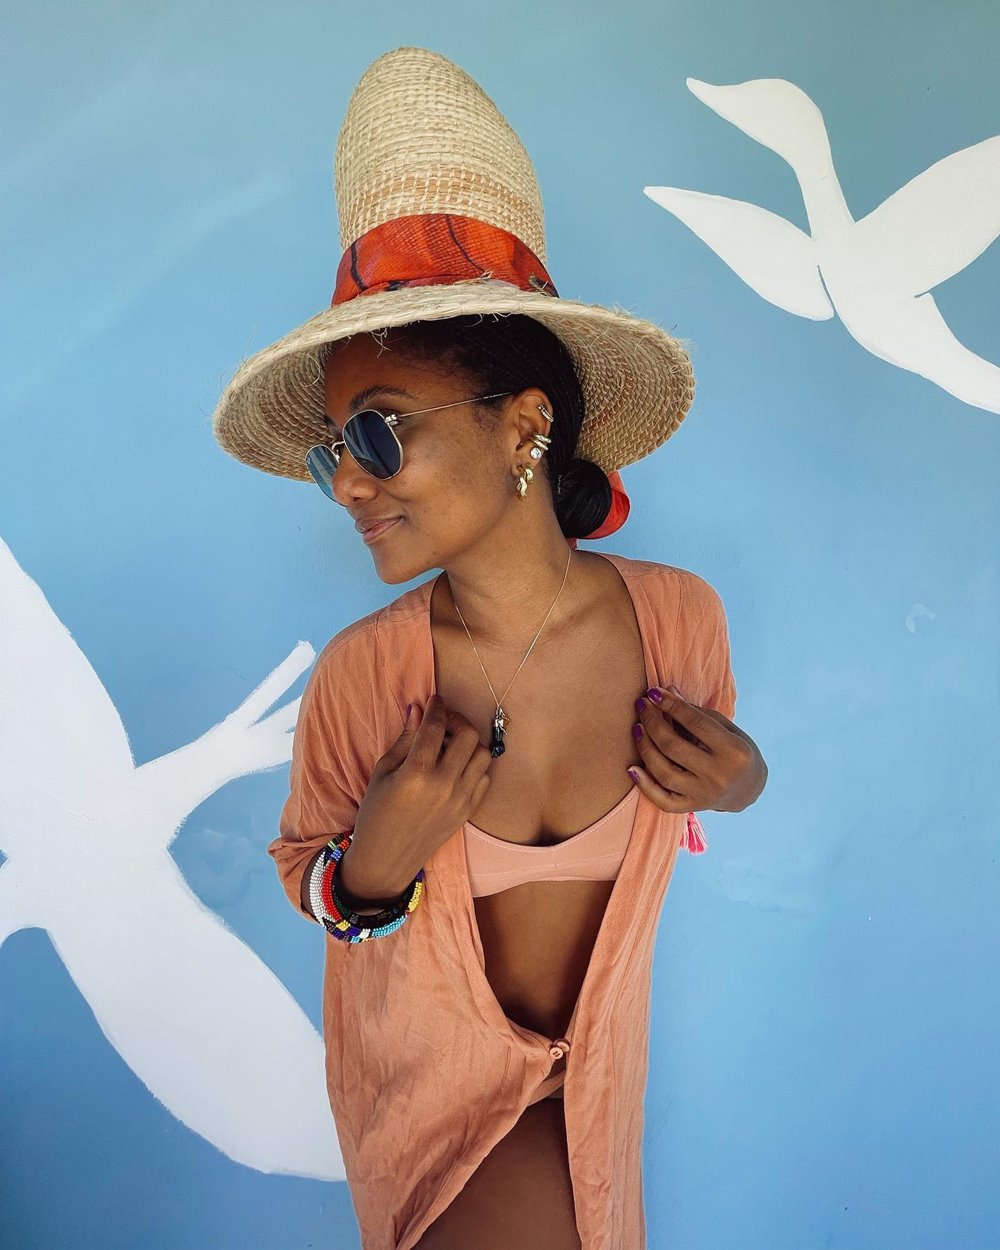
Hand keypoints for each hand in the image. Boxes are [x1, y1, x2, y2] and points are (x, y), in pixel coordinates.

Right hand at [346, 695, 493, 895]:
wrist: (386, 859)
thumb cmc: (376, 814)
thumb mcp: (382, 772)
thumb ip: (404, 739)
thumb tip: (417, 709)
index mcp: (416, 773)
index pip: (435, 726)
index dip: (436, 708)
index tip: (434, 700)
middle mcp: (443, 784)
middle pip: (467, 735)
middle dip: (457, 720)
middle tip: (444, 721)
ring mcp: (460, 799)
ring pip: (482, 754)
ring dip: (469, 742)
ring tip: (451, 743)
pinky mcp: (468, 811)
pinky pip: (484, 777)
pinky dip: (474, 765)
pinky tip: (456, 765)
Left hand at [628, 684, 765, 814]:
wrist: (749, 788)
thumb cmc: (735, 751)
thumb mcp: (725, 728)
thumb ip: (697, 712)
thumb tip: (668, 691)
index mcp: (733, 751)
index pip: (695, 723)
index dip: (671, 705)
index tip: (653, 692)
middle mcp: (719, 775)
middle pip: (674, 747)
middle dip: (653, 722)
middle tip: (642, 705)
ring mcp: (704, 794)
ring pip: (664, 773)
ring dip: (645, 748)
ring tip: (638, 728)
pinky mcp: (693, 807)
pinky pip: (663, 801)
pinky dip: (645, 786)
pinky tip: (632, 768)